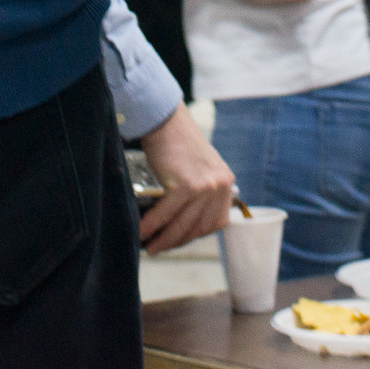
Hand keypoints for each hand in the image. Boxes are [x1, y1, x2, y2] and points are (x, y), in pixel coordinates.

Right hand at [137, 105, 236, 252]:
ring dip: (164, 240)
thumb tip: (187, 222)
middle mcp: (220, 185)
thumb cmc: (178, 142)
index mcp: (226, 182)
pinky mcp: (186, 185)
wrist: (165, 119)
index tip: (179, 241)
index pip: (216, 222)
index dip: (195, 235)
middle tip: (160, 248)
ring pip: (183, 224)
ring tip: (150, 247)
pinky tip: (143, 231)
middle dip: (177, 241)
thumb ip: (202, 192)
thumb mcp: (202, 168)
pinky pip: (167, 214)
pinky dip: (153, 225)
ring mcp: (205, 186)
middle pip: (199, 227)